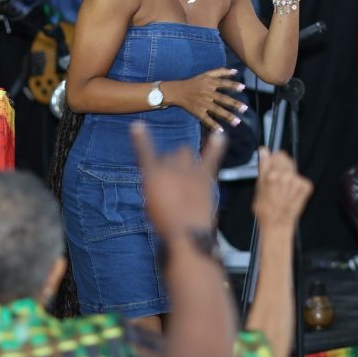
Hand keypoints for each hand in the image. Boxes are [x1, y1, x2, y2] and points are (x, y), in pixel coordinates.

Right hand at [131, 122, 225, 238]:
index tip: (137, 126)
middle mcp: (169, 166)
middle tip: (173, 182)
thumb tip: (163, 179)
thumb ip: (155, 186)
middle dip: (170, 164)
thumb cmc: (164, 221)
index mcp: (151, 174)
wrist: (185, 231)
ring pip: (185, 152)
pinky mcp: (205, 175)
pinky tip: (220, 136)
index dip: (141, 139)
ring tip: (186, 174)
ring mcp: (188, 169)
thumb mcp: (151, 203)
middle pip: (169, 154)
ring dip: (185, 160)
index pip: (145, 152)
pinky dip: (215, 145)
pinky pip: (210, 156)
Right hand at [165, 68, 246, 132]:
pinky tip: (221, 130)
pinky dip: (213, 125)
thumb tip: (235, 71)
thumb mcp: (206, 74)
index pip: (223, 83)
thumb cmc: (194, 82)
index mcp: (209, 83)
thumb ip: (220, 71)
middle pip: (222, 98)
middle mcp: (207, 93)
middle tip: (244, 108)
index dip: (232, 85)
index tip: (242, 88)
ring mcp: (202, 103)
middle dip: (233, 104)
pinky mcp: (197, 112)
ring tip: (237, 122)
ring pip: (216, 110)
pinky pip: (206, 119)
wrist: (177, 91)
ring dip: (227, 116)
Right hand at [252, 147, 312, 229]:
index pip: (277, 155)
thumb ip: (263, 166)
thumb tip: (264, 150)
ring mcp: (298, 181)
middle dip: (281, 167)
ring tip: (283, 190)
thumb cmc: (265, 208)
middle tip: (277, 181)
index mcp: (272, 174)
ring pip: (293, 170)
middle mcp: (287, 175)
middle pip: (286, 160)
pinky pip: (301, 179)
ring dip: (289, 176)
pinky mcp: (306, 186)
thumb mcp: (259, 186)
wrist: (277, 224)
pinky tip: (290, 194)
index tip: (272, 168)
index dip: (273, 161)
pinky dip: (296, 185)